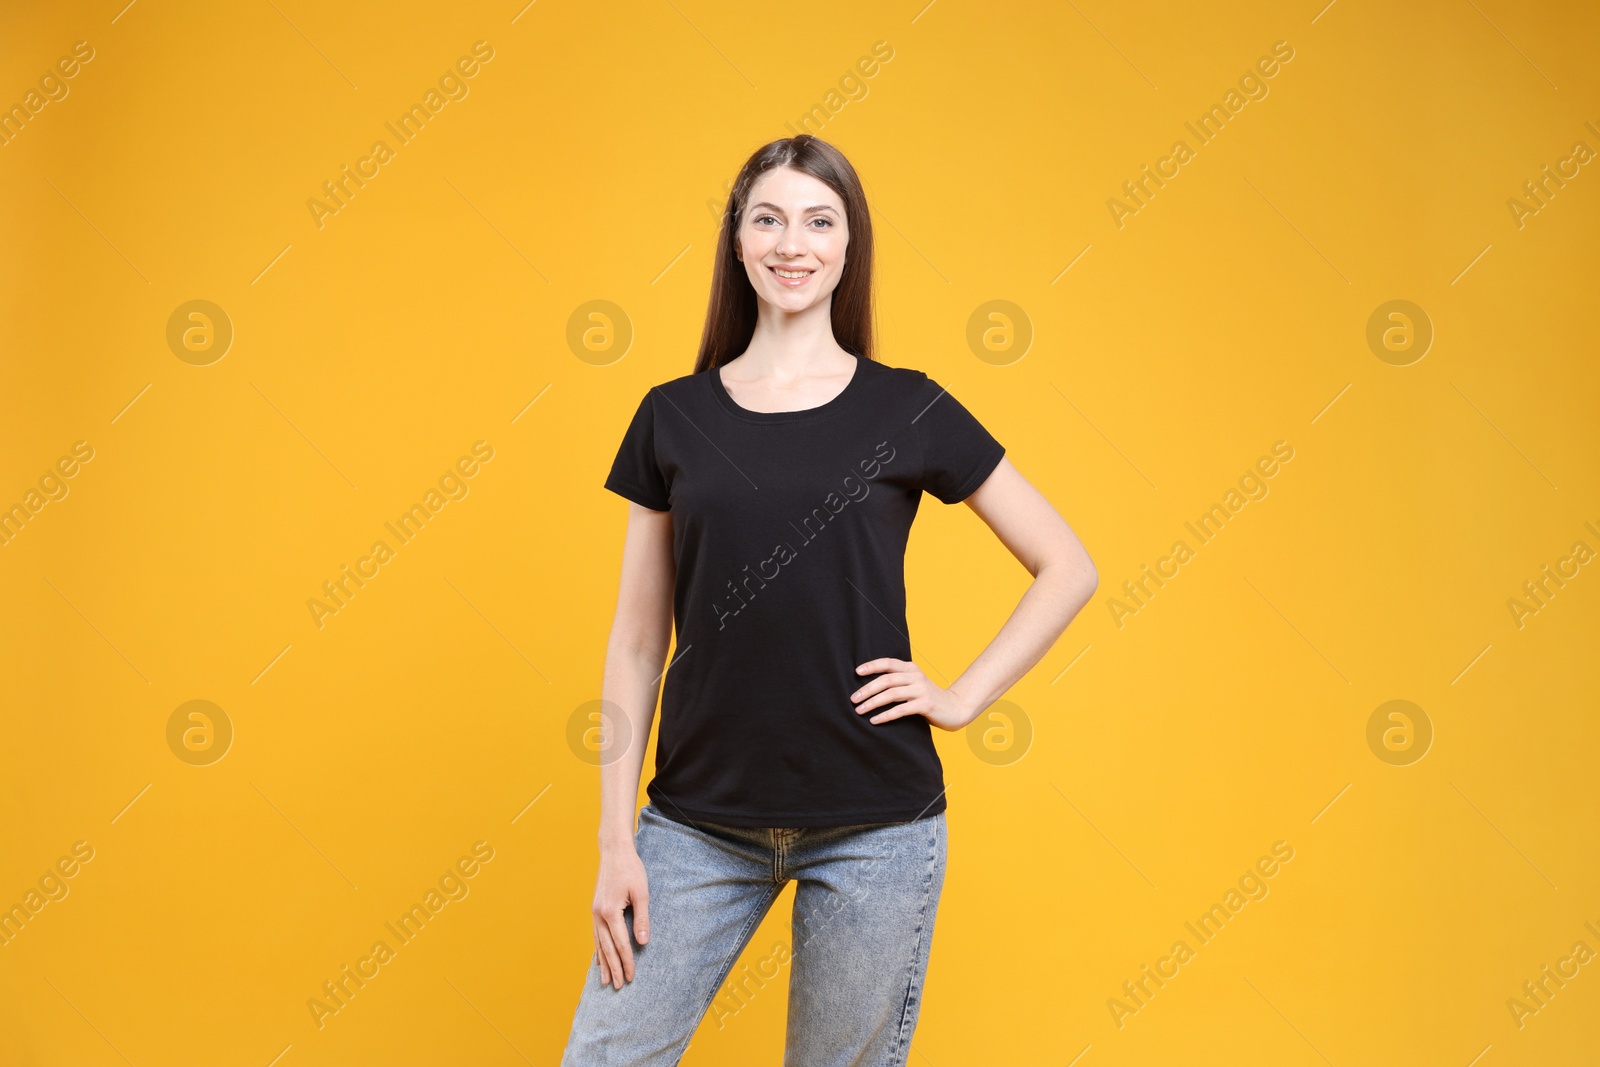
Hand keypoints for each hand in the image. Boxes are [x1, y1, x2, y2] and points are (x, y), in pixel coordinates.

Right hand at [591, 845, 649, 988]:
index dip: (627, 962)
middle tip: (619, 987)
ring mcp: (595, 913)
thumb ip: (642, 918)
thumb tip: (643, 943)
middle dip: (614, 968)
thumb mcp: (642, 893)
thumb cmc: (631, 870)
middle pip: (607, 948)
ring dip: (604, 963)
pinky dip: (598, 949)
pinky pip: (596, 935)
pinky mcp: (596, 909)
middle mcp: (599, 915)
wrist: (614, 852)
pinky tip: (599, 959)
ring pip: (598, 944)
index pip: (621, 944)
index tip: (632, 977)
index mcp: (610, 912)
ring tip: (605, 981)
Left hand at [850, 657, 972, 730]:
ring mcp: (921, 690)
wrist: (955, 708)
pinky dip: (885, 715)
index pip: (888, 663)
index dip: (872, 666)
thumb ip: (899, 681)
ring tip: (859, 710)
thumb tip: (870, 687)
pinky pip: (900, 710)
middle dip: (867, 689)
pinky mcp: (925, 705)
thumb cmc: (928, 698)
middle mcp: (916, 676)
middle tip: (853, 699)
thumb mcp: (914, 684)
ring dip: (872, 702)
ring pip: (891, 694)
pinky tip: (874, 720)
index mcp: (911, 668)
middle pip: (886, 680)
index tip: (856, 672)